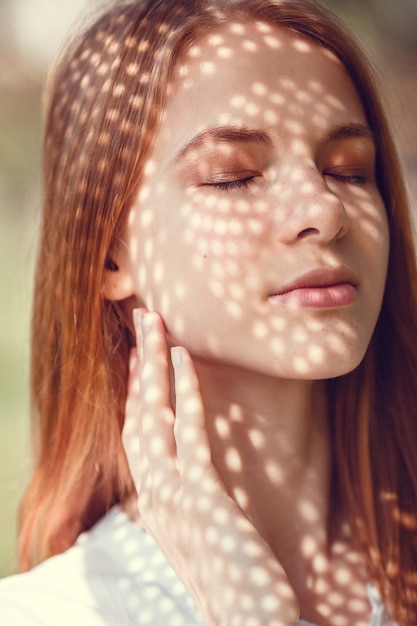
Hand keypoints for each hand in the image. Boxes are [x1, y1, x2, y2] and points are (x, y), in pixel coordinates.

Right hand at [123, 309, 298, 625]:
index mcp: (156, 501)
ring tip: (154, 321)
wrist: (245, 624)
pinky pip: (190, 432)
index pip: (137, 435)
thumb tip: (194, 483)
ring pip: (154, 414)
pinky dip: (185, 391)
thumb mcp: (202, 538)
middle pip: (137, 415)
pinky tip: (185, 358)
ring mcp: (174, 495)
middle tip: (141, 321)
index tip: (137, 358)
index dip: (135, 392)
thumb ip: (192, 507)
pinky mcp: (202, 496)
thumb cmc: (230, 585)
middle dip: (138, 365)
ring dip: (153, 363)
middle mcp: (155, 494)